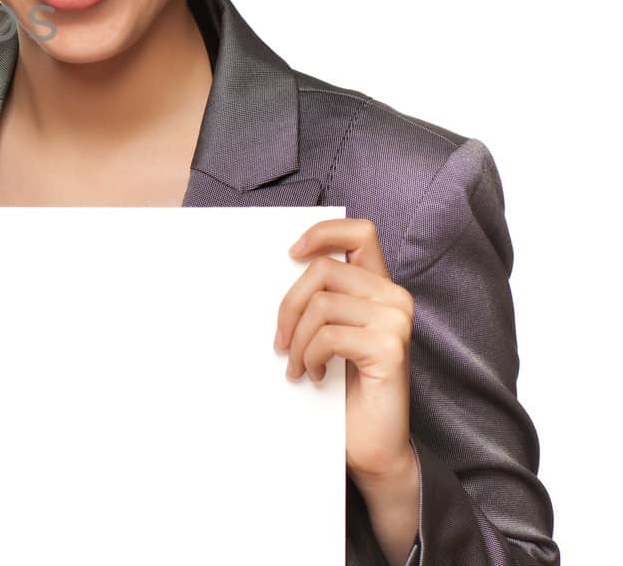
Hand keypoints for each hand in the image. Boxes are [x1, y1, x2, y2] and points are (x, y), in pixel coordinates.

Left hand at [276, 218, 414, 481]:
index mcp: (378, 287)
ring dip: (297, 340)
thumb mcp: (329, 332)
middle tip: (280, 342)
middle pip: (322, 270)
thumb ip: (320, 299)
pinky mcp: (390, 347)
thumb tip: (279, 268)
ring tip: (298, 365)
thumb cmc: (345, 385)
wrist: (372, 442)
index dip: (323, 233)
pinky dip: (310, 356)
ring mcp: (396, 320)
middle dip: (288, 305)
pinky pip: (329, 336)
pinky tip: (316, 375)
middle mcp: (394, 297)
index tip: (291, 253)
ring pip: (320, 304)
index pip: (359, 233)